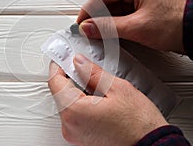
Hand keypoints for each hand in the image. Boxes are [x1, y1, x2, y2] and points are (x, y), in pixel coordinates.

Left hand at [48, 54, 167, 145]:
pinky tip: (97, 98)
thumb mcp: (117, 89)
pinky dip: (81, 104)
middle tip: (82, 66)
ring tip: (96, 84)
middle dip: (69, 78)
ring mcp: (74, 135)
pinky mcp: (81, 140)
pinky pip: (74, 116)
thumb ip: (93, 73)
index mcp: (74, 112)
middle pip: (60, 94)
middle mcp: (70, 126)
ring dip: (76, 91)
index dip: (58, 66)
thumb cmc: (140, 125)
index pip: (55, 83)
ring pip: (67, 105)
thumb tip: (79, 62)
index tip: (63, 57)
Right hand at [77, 0, 187, 52]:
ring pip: (114, 7)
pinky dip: (115, 23)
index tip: (80, 23)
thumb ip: (108, 27)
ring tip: (98, 34)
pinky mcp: (144, 5)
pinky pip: (123, 12)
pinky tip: (110, 32)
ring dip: (105, 20)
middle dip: (96, 16)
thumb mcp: (137, 27)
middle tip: (88, 30)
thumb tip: (88, 27)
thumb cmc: (177, 24)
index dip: (88, 9)